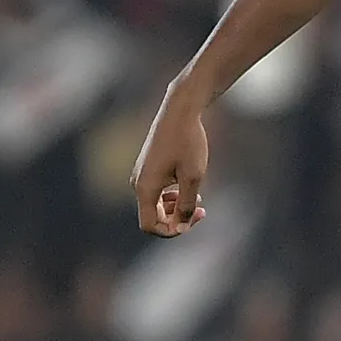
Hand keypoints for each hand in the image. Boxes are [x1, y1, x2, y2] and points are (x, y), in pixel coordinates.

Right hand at [131, 84, 211, 235]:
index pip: (150, 225)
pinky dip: (172, 195)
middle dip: (177, 218)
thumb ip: (187, 205)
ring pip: (155, 204)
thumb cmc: (188, 141)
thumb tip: (182, 227)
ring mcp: (141, 173)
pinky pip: (156, 191)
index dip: (171, 230)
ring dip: (175, 207)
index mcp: (145, 187)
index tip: (193, 219)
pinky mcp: (147, 166)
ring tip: (198, 198)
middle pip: (153, 217)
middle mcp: (137, 182)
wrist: (179, 110)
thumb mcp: (193, 177)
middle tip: (202, 210)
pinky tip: (188, 185)